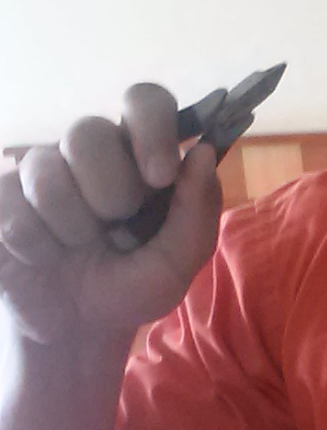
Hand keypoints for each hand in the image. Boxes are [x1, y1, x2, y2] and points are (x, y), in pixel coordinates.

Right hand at [0, 84, 221, 343]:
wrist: (77, 328)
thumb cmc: (129, 286)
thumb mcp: (177, 264)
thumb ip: (196, 212)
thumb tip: (203, 153)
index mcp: (138, 155)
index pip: (145, 101)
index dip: (151, 127)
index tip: (160, 175)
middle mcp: (89, 152)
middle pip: (88, 132)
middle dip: (110, 192)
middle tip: (115, 227)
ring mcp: (40, 169)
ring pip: (47, 172)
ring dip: (72, 227)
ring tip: (78, 248)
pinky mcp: (2, 195)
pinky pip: (14, 208)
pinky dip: (37, 245)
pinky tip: (44, 255)